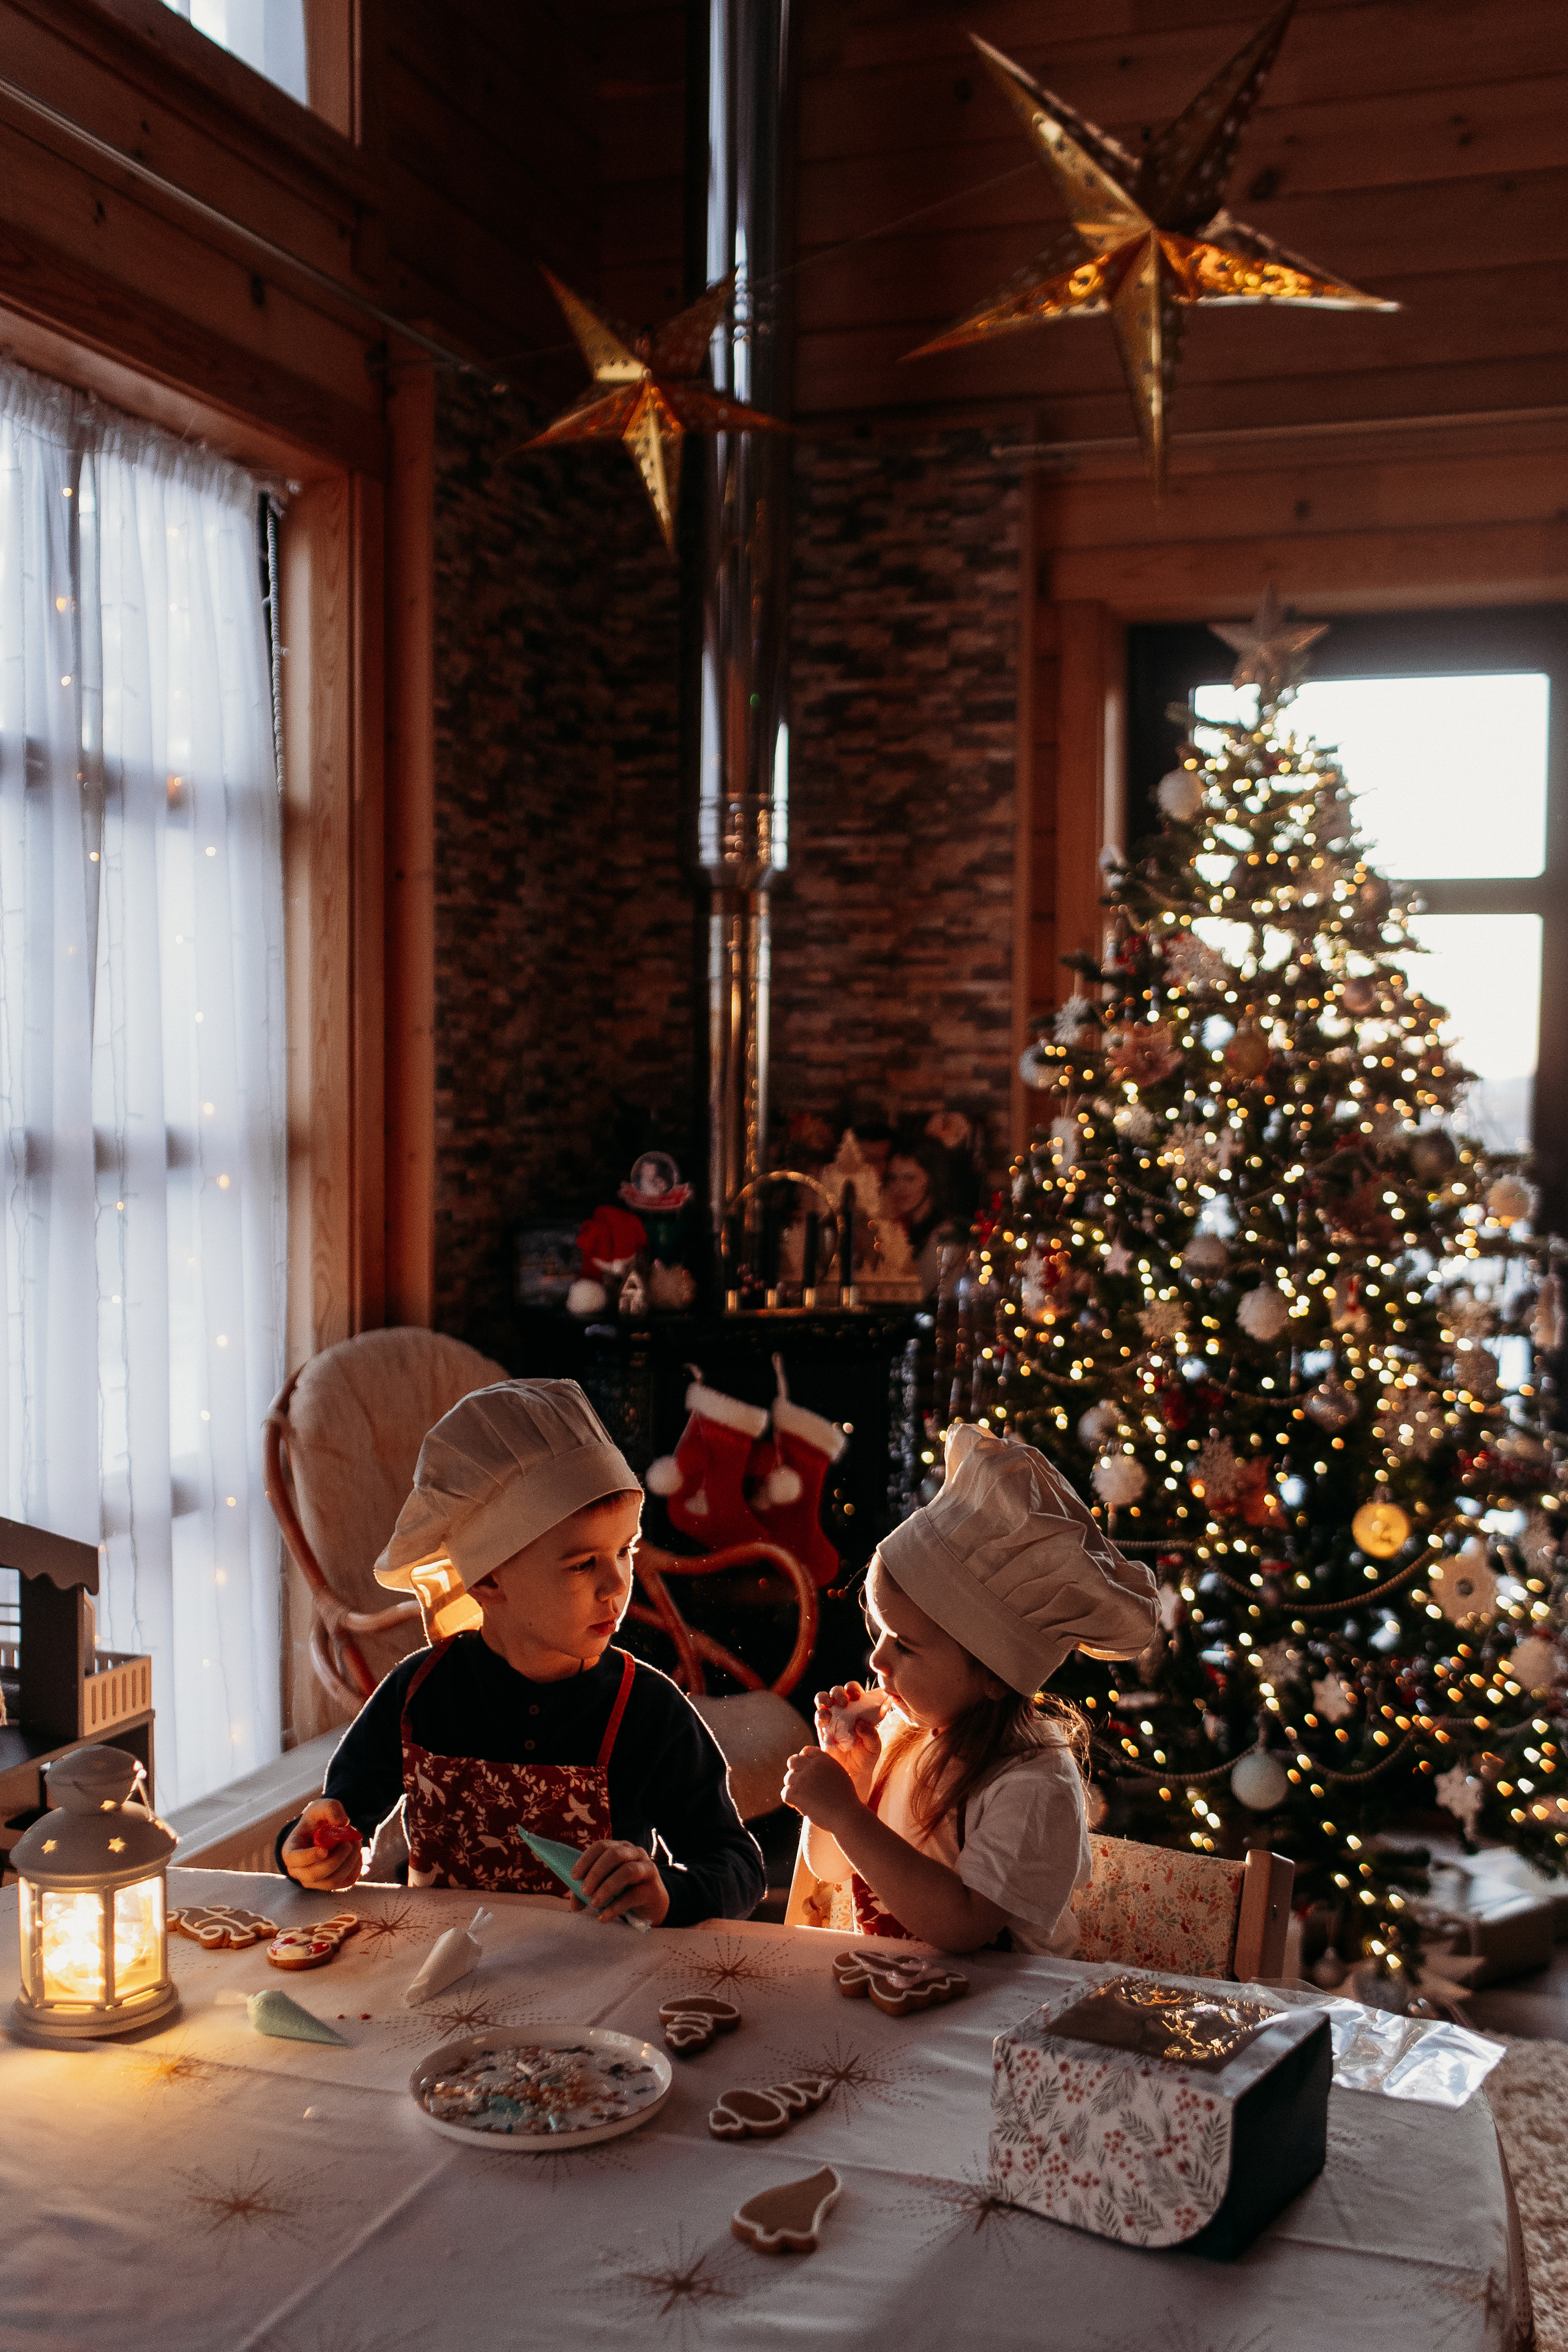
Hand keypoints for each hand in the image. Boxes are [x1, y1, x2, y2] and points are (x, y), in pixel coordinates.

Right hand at [280, 1799, 363, 1892]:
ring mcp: (314, 1881)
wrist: (324, 1831)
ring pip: (331, 1881)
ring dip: (348, 1862)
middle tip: (348, 1842)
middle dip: (336, 1859)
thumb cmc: (318, 1820)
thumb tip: (342, 1823)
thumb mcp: (322, 1807)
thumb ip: (331, 1809)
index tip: (324, 1850)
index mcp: (290, 1851)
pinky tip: (357, 1853)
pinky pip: (344, 1882)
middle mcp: (299, 1870)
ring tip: (355, 1843)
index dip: (308, 1857)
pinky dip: (355, 1868)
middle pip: (314, 1874)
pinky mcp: (330, 1884)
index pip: (294, 1860)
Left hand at [570, 1839, 670, 1928]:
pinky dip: (615, 1907)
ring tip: (594, 1903)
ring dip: (607, 1888)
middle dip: (596, 1873)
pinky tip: (603, 1917)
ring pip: (627, 1871)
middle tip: (584, 1891)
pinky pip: (633, 1895)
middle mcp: (635, 1854)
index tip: (574, 1876)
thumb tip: (574, 1904)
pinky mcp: (653, 1889)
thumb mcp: (606, 1886)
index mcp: (621, 1848)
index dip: (586, 1859)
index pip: (602, 1846)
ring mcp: (647, 1869)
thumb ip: (589, 1890)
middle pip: (614, 1855)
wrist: (652, 1904)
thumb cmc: (625, 1890)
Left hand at [782, 1745, 862, 1837]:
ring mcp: (803, 1779)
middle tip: (801, 1783)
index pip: (806, 1750)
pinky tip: (797, 1804)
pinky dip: (790, 1800)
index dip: (805, 1760)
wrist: (846, 1815)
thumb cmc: (846, 1799)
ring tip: (804, 1797)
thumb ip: (825, 1766)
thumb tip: (811, 1764)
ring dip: (794, 1788)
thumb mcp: (839, 1773)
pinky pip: (785, 1793)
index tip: (807, 1770)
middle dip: (795, 1770)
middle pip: (792, 1761)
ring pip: (788, 1778)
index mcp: (823, 1759)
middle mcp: (812, 1766)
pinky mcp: (796, 1793)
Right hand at [814, 1681, 880, 1797]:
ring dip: (823, 1701)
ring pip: (822, 1701)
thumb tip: (859, 1723)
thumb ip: (871, 1735)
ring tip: (828, 1710)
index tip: (857, 1695)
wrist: (853, 1774)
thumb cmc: (867, 1756)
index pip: (853, 1691)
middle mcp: (843, 1710)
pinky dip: (821, 1721)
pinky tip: (827, 1729)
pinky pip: (818, 1721)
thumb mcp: (874, 1746)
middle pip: (835, 1692)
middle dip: (837, 1693)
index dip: (853, 1689)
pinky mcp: (821, 1731)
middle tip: (843, 1702)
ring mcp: (831, 1719)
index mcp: (858, 1708)